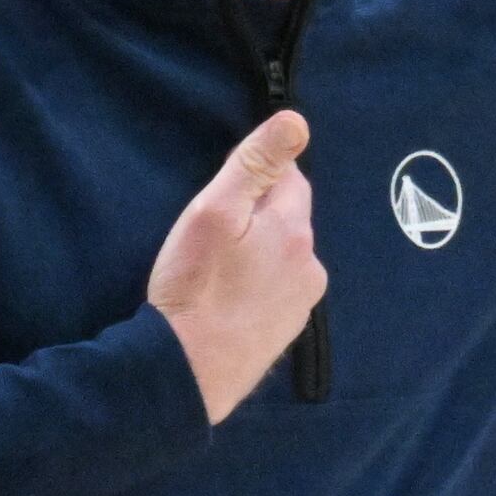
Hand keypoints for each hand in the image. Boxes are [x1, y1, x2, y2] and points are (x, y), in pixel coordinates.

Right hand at [149, 111, 324, 423]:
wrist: (185, 373)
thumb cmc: (193, 287)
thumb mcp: (213, 213)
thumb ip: (255, 164)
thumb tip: (297, 121)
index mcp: (294, 229)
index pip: (288, 177)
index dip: (254, 178)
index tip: (220, 196)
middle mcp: (310, 264)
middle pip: (288, 218)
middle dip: (258, 216)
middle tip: (212, 234)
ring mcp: (302, 304)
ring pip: (283, 257)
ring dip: (259, 254)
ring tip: (217, 271)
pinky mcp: (286, 334)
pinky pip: (276, 293)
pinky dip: (257, 289)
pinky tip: (226, 301)